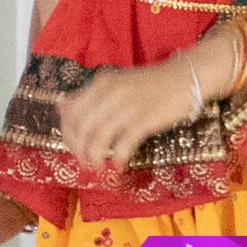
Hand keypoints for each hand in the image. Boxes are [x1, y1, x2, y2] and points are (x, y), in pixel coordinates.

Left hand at [60, 60, 191, 171]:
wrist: (184, 78)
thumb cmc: (148, 84)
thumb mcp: (115, 84)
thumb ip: (91, 95)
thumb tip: (62, 106)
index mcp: (99, 84)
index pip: (71, 111)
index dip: (68, 134)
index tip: (74, 148)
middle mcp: (109, 93)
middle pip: (82, 126)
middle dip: (79, 149)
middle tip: (85, 163)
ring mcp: (127, 106)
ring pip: (99, 136)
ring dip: (95, 156)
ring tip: (98, 168)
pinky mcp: (146, 119)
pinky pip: (124, 142)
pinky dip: (118, 157)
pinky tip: (119, 166)